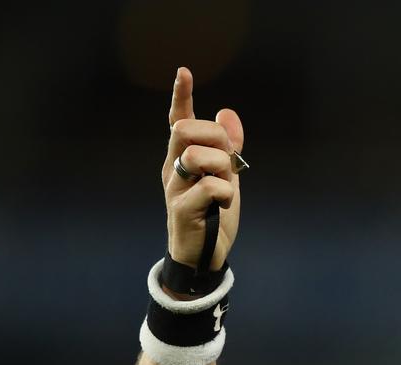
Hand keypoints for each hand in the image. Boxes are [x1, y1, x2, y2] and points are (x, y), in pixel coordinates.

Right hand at [162, 66, 244, 271]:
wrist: (204, 256)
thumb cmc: (212, 215)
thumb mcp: (226, 177)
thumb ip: (228, 148)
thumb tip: (227, 112)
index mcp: (182, 158)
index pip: (178, 121)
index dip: (181, 96)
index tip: (184, 72)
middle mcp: (172, 169)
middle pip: (186, 130)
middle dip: (214, 136)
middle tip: (227, 160)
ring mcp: (174, 188)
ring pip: (196, 155)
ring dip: (221, 168)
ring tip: (225, 187)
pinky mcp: (181, 209)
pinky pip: (210, 186)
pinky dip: (226, 193)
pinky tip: (224, 204)